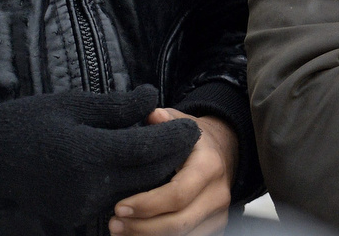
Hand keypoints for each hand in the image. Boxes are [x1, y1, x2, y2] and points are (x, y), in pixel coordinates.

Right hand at [0, 86, 199, 227]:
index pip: (150, 148)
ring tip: (165, 148)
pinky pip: (116, 201)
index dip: (177, 136)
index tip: (195, 124)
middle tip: (189, 137)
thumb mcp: (76, 104)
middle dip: (174, 157)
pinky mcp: (74, 217)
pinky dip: (132, 185)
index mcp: (89, 154)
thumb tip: (155, 98)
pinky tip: (137, 166)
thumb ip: (120, 106)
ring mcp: (81, 207)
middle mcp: (88, 188)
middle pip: (150, 177)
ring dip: (155, 173)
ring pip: (137, 192)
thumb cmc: (30, 121)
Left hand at [111, 111, 236, 235]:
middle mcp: (218, 194)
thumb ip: (166, 119)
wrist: (225, 153)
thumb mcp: (183, 124)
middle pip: (178, 224)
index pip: (178, 194)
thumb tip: (152, 114)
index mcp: (209, 167)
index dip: (147, 205)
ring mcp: (218, 215)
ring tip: (121, 232)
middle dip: (142, 228)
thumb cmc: (195, 141)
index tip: (119, 207)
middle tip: (114, 224)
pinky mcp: (214, 228)